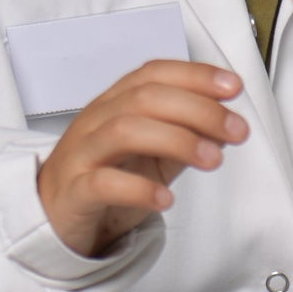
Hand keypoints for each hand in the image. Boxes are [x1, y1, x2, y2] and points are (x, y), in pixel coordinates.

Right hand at [37, 59, 247, 259]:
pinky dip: (138, 189)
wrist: (55, 217)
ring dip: (177, 140)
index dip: (194, 74)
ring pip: (124, 131)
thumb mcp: (154, 152)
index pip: (153, 74)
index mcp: (115, 103)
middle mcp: (96, 121)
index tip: (234, 87)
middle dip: (198, 109)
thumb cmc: (108, 176)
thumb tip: (228, 121)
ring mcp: (81, 154)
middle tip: (237, 130)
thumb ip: (187, 134)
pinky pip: (102, 183)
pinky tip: (165, 199)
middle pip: (145, 98)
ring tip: (212, 160)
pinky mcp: (73, 193)